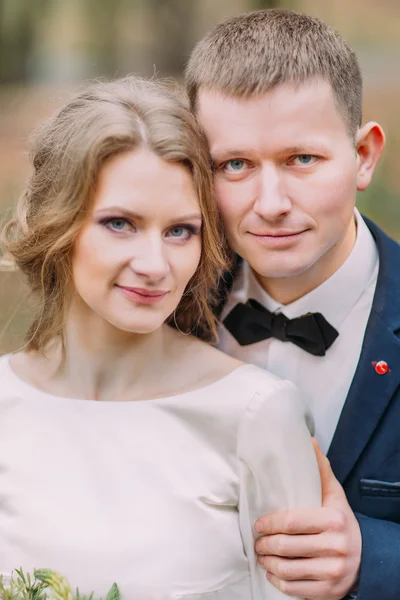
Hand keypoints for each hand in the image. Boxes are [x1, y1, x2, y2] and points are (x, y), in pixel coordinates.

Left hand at [255, 438, 360, 598]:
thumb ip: (320, 470)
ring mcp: (332, 572)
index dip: (270, 523)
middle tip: (257, 541)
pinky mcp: (328, 592)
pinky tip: (272, 572)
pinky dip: (277, 581)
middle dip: (265, 544)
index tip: (258, 524)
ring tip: (261, 555)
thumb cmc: (341, 522)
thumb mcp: (334, 496)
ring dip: (268, 563)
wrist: (366, 559)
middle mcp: (335, 547)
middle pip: (286, 546)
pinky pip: (294, 588)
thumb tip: (309, 440)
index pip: (292, 522)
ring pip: (287, 569)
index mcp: (334, 521)